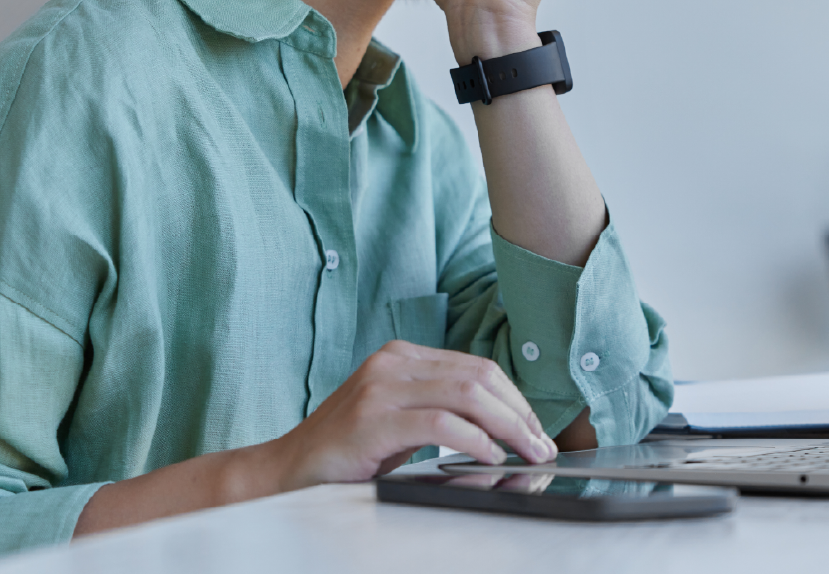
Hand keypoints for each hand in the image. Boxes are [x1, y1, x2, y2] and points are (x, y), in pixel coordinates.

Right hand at [267, 340, 558, 487]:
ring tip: (526, 453)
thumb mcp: (399, 419)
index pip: (476, 368)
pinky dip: (475, 441)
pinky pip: (440, 424)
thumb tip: (502, 426)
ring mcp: (380, 387)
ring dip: (508, 427)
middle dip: (519, 413)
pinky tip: (489, 458)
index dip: (515, 398)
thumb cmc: (346, 452)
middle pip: (478, 377)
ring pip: (467, 395)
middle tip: (541, 446)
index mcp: (401, 357)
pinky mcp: (372, 419)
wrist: (286, 470)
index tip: (535, 430)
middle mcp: (392, 363)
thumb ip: (440, 410)